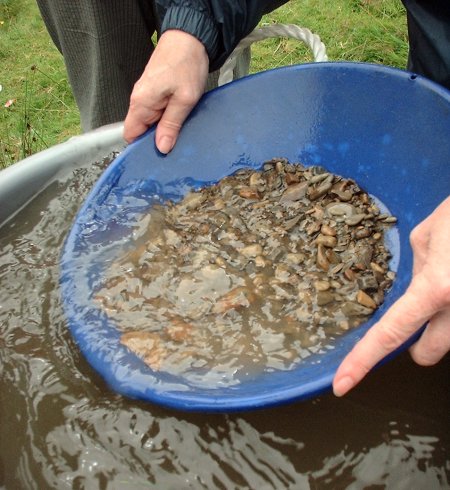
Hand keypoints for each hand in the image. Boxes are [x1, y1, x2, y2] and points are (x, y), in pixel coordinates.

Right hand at [124, 29, 208, 153]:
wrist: (190, 37)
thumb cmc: (187, 64)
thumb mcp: (184, 100)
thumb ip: (171, 125)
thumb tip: (161, 147)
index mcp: (141, 103)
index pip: (130, 135)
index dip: (142, 147)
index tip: (157, 155)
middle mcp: (139, 99)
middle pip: (141, 130)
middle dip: (156, 139)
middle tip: (175, 144)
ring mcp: (146, 94)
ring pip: (150, 122)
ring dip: (164, 128)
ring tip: (180, 130)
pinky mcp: (154, 90)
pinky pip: (156, 112)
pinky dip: (167, 118)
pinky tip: (179, 118)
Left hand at [333, 196, 449, 395]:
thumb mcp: (429, 235)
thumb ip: (418, 270)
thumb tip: (416, 290)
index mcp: (437, 287)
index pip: (391, 332)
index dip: (363, 360)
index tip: (342, 384)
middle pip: (428, 353)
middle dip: (419, 345)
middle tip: (421, 318)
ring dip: (446, 322)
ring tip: (448, 283)